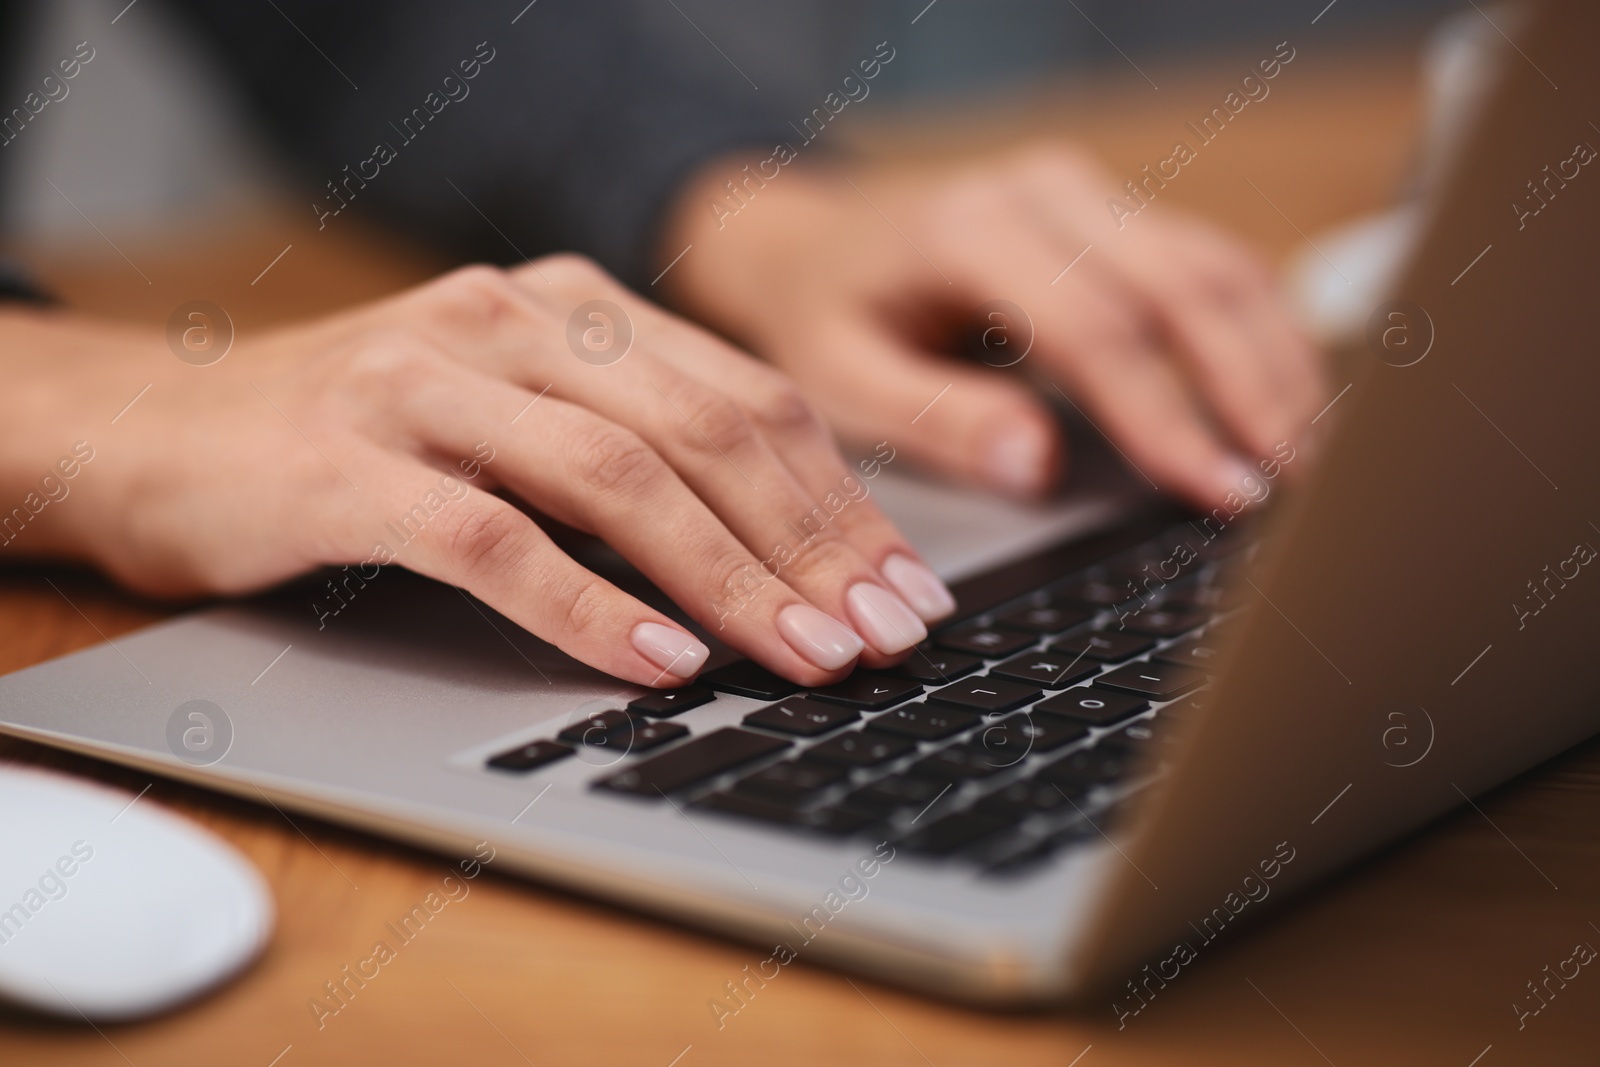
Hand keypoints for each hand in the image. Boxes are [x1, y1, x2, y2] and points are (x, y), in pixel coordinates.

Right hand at [0, 258, 955, 686]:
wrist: (149, 427)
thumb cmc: (355, 441)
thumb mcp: (514, 419)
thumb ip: (631, 454)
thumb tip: (785, 555)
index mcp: (569, 306)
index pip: (747, 398)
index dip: (842, 499)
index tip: (910, 588)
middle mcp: (508, 323)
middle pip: (707, 433)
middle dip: (814, 545)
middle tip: (887, 635)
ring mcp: (423, 385)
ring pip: (616, 480)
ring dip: (729, 581)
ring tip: (808, 657)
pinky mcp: (345, 464)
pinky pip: (492, 540)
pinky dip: (586, 607)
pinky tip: (660, 663)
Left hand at [661, 142, 1326, 505]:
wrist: (814, 245)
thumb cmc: (826, 320)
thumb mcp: (843, 384)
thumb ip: (937, 421)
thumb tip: (1035, 465)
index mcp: (967, 230)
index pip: (1094, 326)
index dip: (1165, 414)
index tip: (1217, 488)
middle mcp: (1041, 192)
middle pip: (1179, 282)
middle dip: (1247, 386)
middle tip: (1292, 480)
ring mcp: (1085, 192)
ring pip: (1212, 262)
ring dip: (1270, 357)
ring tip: (1306, 454)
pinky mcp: (1113, 210)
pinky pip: (1207, 260)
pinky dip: (1255, 329)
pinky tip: (1283, 397)